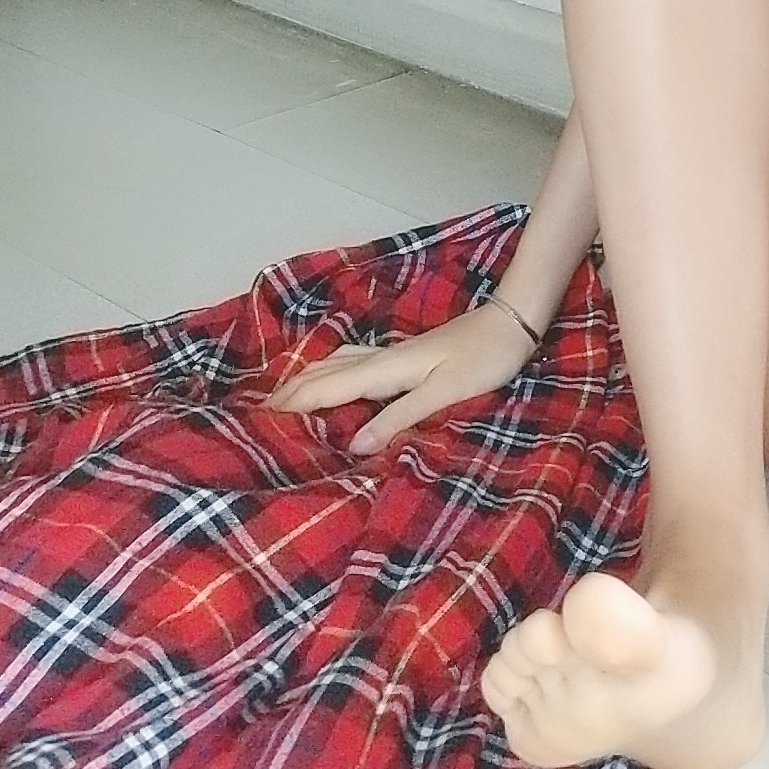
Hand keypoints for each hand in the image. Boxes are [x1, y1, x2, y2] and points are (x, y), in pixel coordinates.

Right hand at [263, 302, 540, 456]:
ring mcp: (392, 354)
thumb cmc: (485, 358)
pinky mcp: (405, 355)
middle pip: (323, 373)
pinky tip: (332, 376)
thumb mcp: (444, 393)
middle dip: (289, 392)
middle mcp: (382, 358)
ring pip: (335, 364)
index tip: (257, 423)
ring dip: (307, 379)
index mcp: (386, 369)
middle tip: (256, 416)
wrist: (512, 321)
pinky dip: (330, 372)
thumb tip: (353, 446)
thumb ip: (399, 417)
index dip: (292, 405)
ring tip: (282, 397)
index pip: (326, 389)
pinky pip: (353, 363)